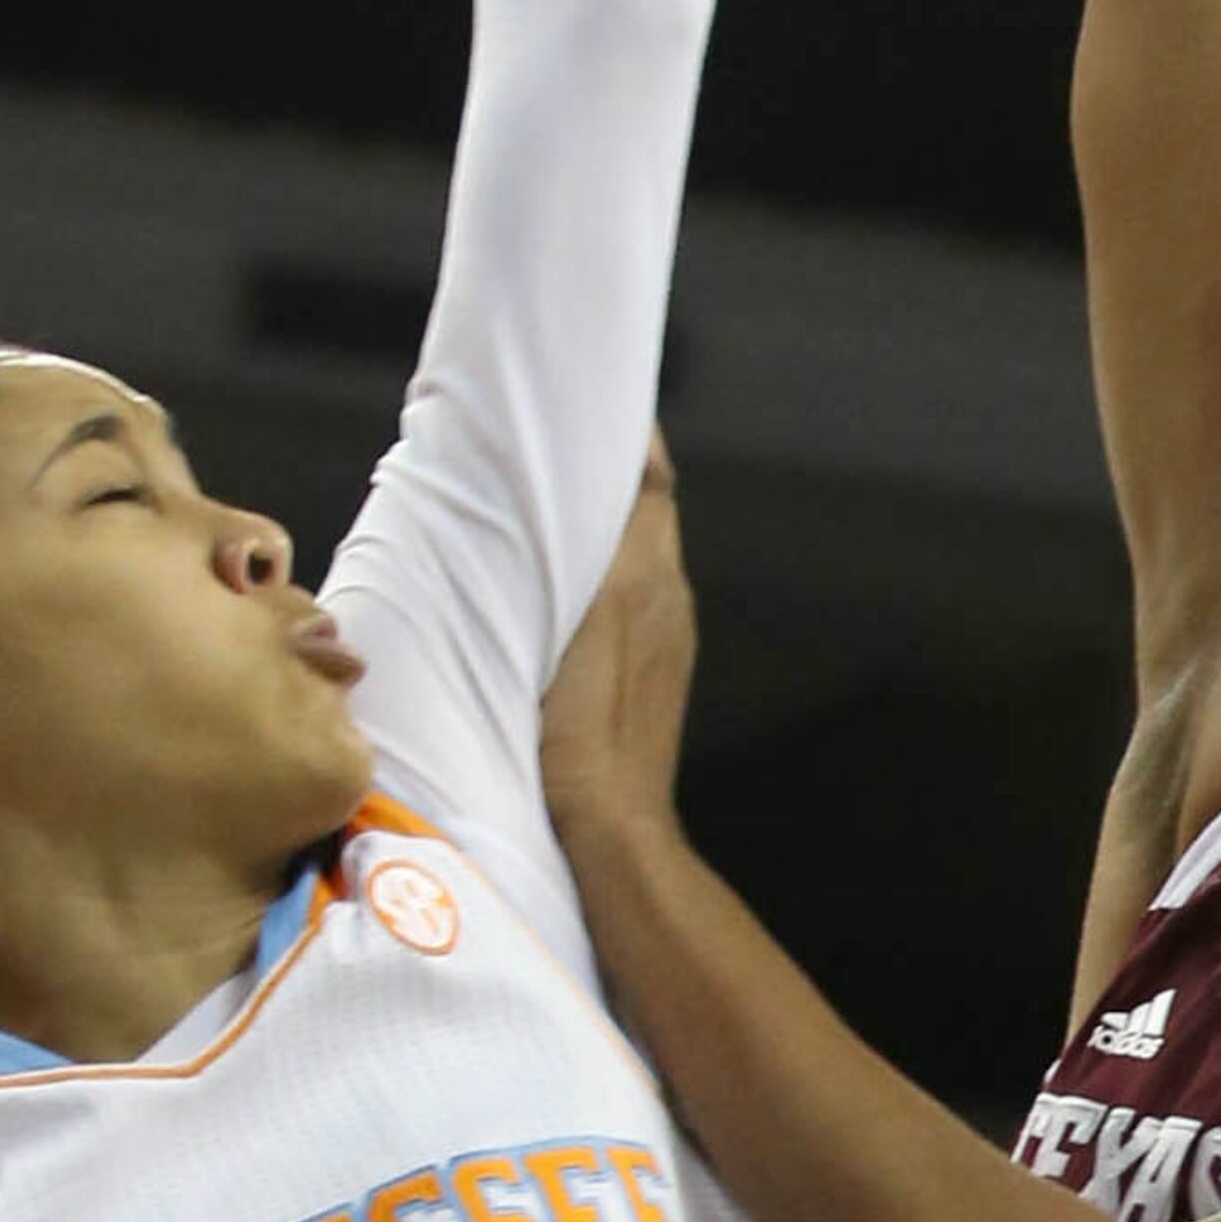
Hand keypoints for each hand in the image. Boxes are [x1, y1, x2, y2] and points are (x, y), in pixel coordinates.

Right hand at [544, 435, 699, 863]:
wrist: (611, 828)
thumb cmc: (587, 734)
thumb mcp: (591, 621)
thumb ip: (616, 542)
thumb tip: (631, 468)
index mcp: (654, 579)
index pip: (652, 480)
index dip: (629, 436)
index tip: (594, 393)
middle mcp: (669, 602)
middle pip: (645, 512)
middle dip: (610, 470)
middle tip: (559, 435)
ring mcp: (662, 642)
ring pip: (635, 556)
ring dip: (602, 522)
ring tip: (551, 496)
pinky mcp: (646, 678)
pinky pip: (626, 599)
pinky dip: (600, 572)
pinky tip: (560, 582)